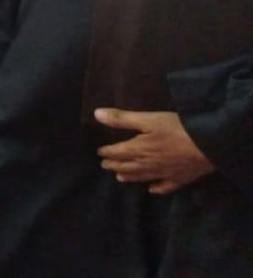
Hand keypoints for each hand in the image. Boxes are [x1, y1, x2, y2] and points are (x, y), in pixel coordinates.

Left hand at [95, 109, 215, 193]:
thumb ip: (122, 118)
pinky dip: (156, 188)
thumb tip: (96, 115)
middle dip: (115, 165)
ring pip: (143, 177)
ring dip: (130, 177)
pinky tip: (152, 190)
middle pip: (127, 166)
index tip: (99, 152)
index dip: (107, 152)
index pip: (117, 152)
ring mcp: (165, 174)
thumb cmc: (177, 129)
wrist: (209, 146)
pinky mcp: (180, 179)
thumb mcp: (148, 119)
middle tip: (105, 165)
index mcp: (139, 149)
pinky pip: (165, 187)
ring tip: (119, 178)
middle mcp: (149, 164)